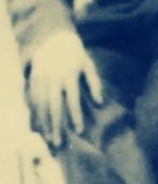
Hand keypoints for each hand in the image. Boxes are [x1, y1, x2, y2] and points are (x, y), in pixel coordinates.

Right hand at [27, 30, 102, 146]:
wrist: (54, 39)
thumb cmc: (76, 56)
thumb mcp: (88, 65)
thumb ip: (94, 83)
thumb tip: (100, 102)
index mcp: (70, 75)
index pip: (73, 99)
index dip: (76, 115)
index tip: (80, 130)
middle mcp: (54, 78)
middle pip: (54, 106)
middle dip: (56, 125)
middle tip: (59, 143)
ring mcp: (40, 80)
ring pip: (40, 106)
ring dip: (44, 124)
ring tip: (49, 139)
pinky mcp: (32, 81)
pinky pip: (31, 101)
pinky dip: (34, 115)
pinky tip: (37, 127)